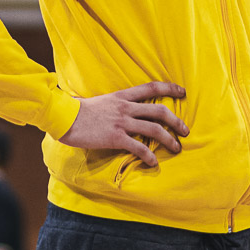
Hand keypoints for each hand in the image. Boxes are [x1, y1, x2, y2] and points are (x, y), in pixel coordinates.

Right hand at [57, 82, 187, 167]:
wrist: (63, 117)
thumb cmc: (77, 111)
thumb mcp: (99, 101)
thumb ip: (113, 104)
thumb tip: (118, 109)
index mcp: (121, 96)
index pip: (151, 87)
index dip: (169, 88)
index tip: (182, 91)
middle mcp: (125, 107)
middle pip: (159, 111)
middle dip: (176, 121)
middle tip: (185, 130)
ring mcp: (121, 123)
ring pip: (154, 129)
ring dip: (169, 139)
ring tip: (177, 148)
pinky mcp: (116, 138)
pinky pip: (138, 147)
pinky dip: (149, 156)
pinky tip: (154, 162)